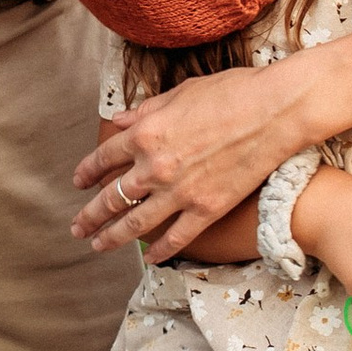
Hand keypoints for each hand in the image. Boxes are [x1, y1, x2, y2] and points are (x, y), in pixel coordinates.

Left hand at [76, 54, 324, 260]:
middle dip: (90, 215)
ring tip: (97, 245)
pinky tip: (149, 259)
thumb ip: (146, 111)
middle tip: (77, 227)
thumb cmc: (231, 92)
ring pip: (135, 223)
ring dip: (112, 237)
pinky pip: (176, 237)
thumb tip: (120, 120)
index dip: (87, 172)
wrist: (274, 111)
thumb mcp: (180, 93)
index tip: (79, 182)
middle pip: (111, 197)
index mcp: (145, 134)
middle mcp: (155, 167)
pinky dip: (160, 250)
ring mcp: (180, 192)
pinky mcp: (206, 209)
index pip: (104, 158)